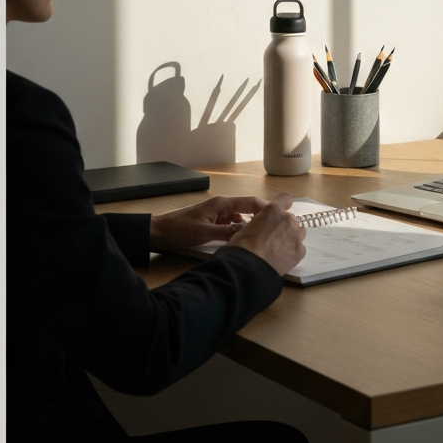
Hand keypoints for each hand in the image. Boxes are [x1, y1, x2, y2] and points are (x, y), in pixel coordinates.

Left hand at [149, 195, 267, 254]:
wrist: (159, 232)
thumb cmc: (179, 230)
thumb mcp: (205, 233)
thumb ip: (228, 232)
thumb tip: (249, 232)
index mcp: (222, 203)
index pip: (251, 202)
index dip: (268, 208)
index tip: (282, 214)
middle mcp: (222, 206)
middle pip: (248, 209)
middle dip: (262, 217)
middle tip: (276, 227)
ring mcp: (218, 214)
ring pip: (240, 218)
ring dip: (250, 225)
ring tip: (262, 236)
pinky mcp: (213, 222)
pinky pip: (232, 224)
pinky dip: (239, 230)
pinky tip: (243, 240)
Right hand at [227, 192, 305, 276]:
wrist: (248, 268)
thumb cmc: (242, 247)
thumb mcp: (246, 227)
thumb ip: (260, 221)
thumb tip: (262, 226)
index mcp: (273, 210)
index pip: (285, 198)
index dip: (282, 204)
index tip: (280, 211)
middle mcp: (288, 220)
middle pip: (291, 219)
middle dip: (284, 226)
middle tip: (272, 238)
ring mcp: (296, 235)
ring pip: (298, 232)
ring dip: (290, 237)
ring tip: (277, 249)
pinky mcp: (301, 251)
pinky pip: (299, 249)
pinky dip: (292, 253)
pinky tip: (280, 259)